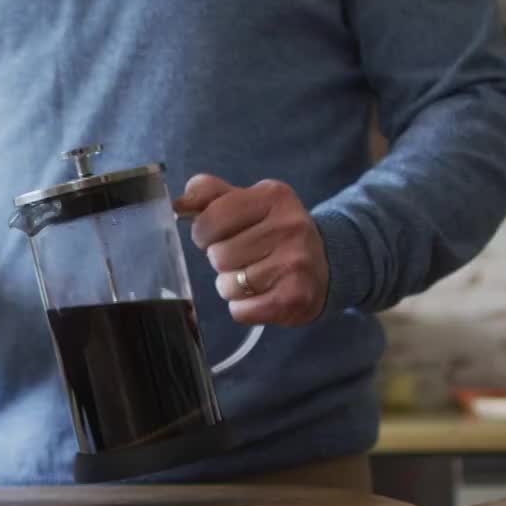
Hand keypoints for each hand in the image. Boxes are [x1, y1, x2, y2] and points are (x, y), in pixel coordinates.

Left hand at [173, 174, 329, 326]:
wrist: (326, 264)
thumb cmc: (275, 232)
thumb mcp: (248, 202)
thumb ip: (210, 194)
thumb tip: (179, 204)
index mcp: (273, 196)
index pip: (211, 218)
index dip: (205, 233)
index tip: (218, 235)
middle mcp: (288, 227)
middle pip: (218, 255)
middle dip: (222, 261)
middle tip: (244, 258)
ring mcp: (294, 264)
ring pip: (227, 286)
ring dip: (232, 286)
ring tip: (254, 276)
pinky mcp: (294, 298)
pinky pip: (240, 311)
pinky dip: (244, 308)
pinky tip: (262, 295)